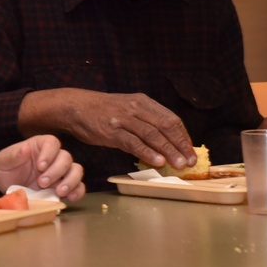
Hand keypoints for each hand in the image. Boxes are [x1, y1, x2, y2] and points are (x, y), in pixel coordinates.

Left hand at [0, 135, 84, 201]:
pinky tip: (70, 198)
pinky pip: (78, 186)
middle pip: (66, 158)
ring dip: (70, 181)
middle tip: (42, 183)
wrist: (5, 185)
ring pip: (76, 170)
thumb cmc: (5, 167)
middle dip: (56, 171)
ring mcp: (60, 172)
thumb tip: (26, 149)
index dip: (49, 153)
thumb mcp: (4, 160)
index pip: (52, 143)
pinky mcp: (63, 186)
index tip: (40, 166)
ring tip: (59, 192)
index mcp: (40, 145)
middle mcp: (53, 156)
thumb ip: (14, 155)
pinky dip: (77, 191)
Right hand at [19, 88, 196, 170]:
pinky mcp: (111, 131)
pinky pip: (133, 143)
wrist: (76, 107)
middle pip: (166, 126)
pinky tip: (157, 161)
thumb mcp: (128, 109)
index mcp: (143, 102)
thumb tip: (165, 142)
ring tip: (179, 164)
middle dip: (180, 145)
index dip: (183, 136)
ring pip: (152, 135)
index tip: (191, 151)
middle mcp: (136, 108)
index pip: (171, 119)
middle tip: (190, 161)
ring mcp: (124, 119)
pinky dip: (147, 152)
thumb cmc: (104, 111)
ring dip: (168, 151)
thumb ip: (146, 121)